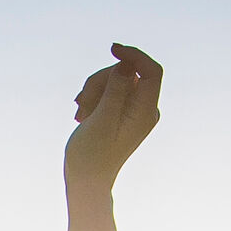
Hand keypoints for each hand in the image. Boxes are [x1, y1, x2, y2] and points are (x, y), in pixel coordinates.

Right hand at [63, 42, 162, 230]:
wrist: (86, 181)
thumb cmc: (92, 156)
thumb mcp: (101, 120)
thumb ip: (115, 90)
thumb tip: (127, 65)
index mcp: (146, 111)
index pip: (151, 71)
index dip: (134, 55)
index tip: (112, 49)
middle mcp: (145, 109)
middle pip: (127, 73)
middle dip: (100, 81)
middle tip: (80, 103)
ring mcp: (133, 110)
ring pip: (114, 80)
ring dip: (92, 91)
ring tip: (79, 113)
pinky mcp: (121, 111)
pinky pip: (108, 91)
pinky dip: (93, 97)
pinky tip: (81, 114)